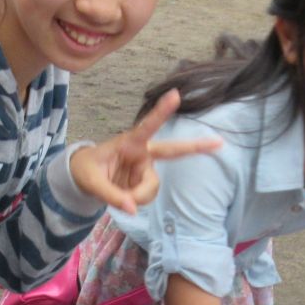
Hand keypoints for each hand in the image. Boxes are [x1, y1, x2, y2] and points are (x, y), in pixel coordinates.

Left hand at [68, 89, 221, 212]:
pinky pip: (146, 197)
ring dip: (138, 197)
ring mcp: (146, 168)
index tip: (175, 95)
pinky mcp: (145, 181)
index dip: (161, 112)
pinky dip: (134, 202)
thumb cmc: (86, 170)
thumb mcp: (91, 182)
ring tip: (119, 198)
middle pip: (173, 151)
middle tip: (219, 143)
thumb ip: (111, 195)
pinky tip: (123, 197)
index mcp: (129, 142)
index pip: (147, 127)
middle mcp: (142, 153)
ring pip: (152, 187)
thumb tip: (132, 209)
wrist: (85, 176)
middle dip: (196, 147)